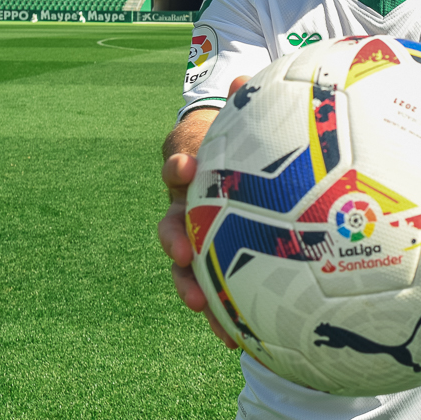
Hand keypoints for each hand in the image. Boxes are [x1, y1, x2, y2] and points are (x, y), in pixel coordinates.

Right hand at [157, 76, 248, 347]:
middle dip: (173, 239)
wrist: (250, 168)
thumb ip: (244, 103)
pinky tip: (235, 341)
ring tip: (201, 306)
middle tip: (180, 251)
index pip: (177, 164)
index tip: (182, 169)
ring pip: (185, 265)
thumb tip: (243, 78)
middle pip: (170, 223)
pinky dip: (223, 315)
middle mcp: (189, 207)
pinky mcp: (218, 269)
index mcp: (194, 170)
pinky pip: (217, 293)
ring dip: (188, 284)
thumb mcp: (245, 119)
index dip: (177, 167)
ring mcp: (200, 239)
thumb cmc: (247, 140)